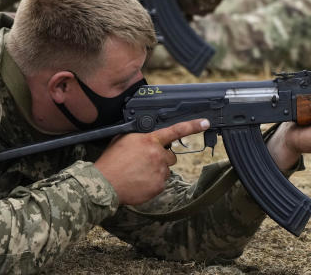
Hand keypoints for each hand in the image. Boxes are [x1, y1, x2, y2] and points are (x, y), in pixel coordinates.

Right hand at [94, 118, 209, 205]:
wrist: (105, 183)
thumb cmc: (111, 160)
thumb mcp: (123, 139)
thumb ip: (140, 135)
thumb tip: (148, 135)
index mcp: (150, 140)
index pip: (175, 130)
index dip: (192, 126)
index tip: (205, 123)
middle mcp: (158, 155)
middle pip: (171, 156)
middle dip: (161, 158)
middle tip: (145, 161)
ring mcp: (160, 171)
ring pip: (165, 170)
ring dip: (156, 170)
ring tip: (138, 172)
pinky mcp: (159, 186)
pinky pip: (161, 182)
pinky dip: (152, 182)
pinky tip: (139, 181)